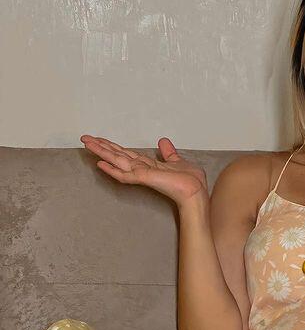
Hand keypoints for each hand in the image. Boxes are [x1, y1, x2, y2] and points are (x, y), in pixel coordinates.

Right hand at [80, 135, 207, 206]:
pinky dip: (112, 169)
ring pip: (117, 161)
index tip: (100, 139)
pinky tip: (100, 163)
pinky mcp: (144, 178)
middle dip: (101, 146)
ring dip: (102, 152)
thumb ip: (168, 153)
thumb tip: (163, 141)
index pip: (126, 153)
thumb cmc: (189, 181)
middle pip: (117, 155)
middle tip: (84, 138)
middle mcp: (141, 169)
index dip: (113, 146)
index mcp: (148, 165)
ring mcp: (141, 174)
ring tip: (87, 143)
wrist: (196, 192)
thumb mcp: (177, 161)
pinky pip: (124, 174)